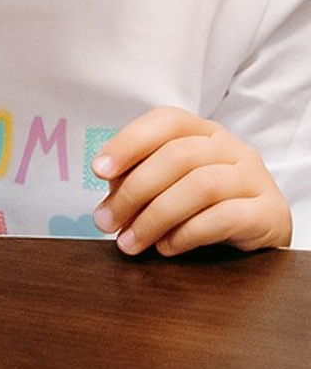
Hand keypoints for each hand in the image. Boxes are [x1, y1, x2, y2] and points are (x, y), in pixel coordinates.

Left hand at [94, 109, 291, 254]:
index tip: (99, 170)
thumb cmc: (203, 204)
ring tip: (131, 242)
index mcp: (203, 131)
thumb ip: (139, 184)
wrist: (261, 231)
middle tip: (107, 222)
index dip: (129, 142)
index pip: (166, 121)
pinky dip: (188, 234)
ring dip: (156, 217)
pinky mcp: (269, 212)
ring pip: (201, 186)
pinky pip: (226, 217)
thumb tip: (110, 205)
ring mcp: (255, 177)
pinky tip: (166, 247)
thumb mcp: (168, 186)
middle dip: (134, 191)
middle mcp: (232, 147)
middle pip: (178, 156)